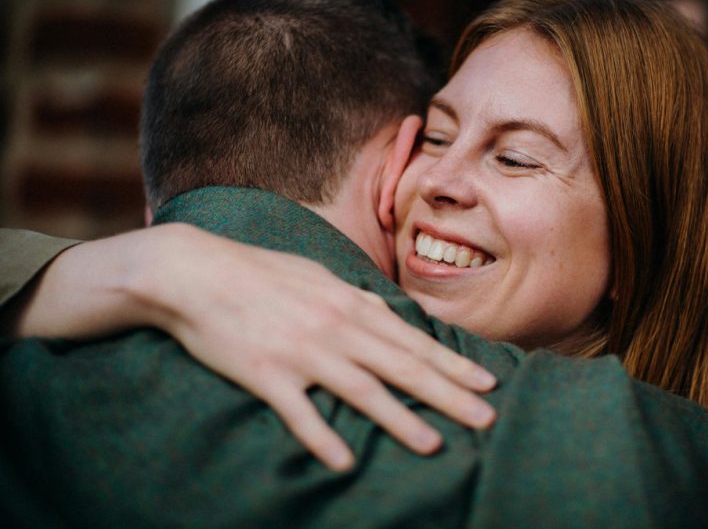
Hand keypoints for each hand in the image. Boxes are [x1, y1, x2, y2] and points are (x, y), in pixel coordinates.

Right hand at [26, 224, 497, 470]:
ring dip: (399, 420)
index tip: (487, 383)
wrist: (194, 272)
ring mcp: (302, 352)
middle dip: (448, 395)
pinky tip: (344, 462)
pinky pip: (298, 412)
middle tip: (485, 419)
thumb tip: (388, 313)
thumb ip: (355, 298)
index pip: (413, 340)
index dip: (453, 364)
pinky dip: (321, 437)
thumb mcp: (317, 275)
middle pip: (402, 366)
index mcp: (349, 304)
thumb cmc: (259, 272)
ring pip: (362, 390)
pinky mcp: (265, 373)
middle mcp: (335, 328)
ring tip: (433, 446)